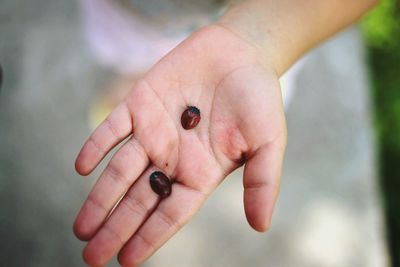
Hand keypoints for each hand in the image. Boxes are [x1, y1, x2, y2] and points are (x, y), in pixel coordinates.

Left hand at [73, 25, 286, 266]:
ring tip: (81, 228)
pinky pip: (112, 128)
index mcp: (200, 172)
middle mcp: (172, 158)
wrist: (241, 52)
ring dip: (99, 197)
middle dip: (115, 227)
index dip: (149, 237)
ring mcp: (153, 132)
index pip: (171, 213)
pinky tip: (82, 168)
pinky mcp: (139, 103)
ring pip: (119, 170)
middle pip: (139, 200)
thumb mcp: (268, 142)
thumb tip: (260, 226)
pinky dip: (96, 145)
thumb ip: (262, 182)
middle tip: (91, 256)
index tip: (126, 261)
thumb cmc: (258, 98)